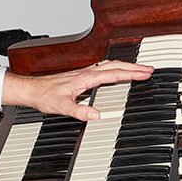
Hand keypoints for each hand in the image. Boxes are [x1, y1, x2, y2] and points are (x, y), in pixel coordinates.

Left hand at [2, 61, 152, 121]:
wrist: (31, 90)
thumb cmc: (44, 96)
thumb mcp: (62, 107)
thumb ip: (79, 111)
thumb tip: (96, 115)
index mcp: (86, 78)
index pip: (114, 73)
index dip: (132, 73)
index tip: (146, 72)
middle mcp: (86, 73)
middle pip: (115, 65)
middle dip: (134, 66)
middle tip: (150, 69)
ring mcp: (84, 73)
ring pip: (109, 65)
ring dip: (125, 66)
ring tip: (139, 69)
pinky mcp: (80, 76)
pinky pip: (103, 69)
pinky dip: (115, 69)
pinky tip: (116, 73)